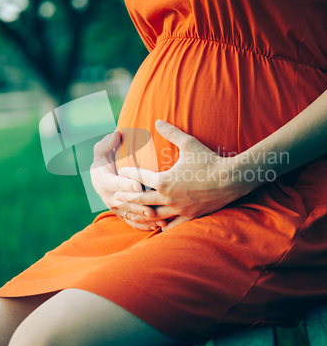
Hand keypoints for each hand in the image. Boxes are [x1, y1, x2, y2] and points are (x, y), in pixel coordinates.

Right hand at [90, 130, 166, 230]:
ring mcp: (117, 209)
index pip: (116, 184)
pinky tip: (159, 225)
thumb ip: (107, 143)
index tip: (138, 185)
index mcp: (104, 183)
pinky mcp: (124, 216)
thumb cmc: (105, 161)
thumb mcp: (102, 151)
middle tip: (153, 206)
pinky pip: (134, 223)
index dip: (126, 185)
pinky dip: (145, 226)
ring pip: (131, 216)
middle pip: (126, 204)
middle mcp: (109, 198)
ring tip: (160, 218)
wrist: (103, 179)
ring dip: (145, 218)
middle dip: (139, 206)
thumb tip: (115, 133)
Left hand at [115, 120, 253, 229]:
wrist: (231, 179)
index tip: (120, 171)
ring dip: (140, 214)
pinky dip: (162, 225)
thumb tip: (158, 120)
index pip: (139, 178)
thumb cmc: (209, 160)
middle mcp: (168, 198)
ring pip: (153, 216)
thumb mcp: (189, 143)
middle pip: (140, 200)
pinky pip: (172, 225)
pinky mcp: (190, 217)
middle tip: (114, 198)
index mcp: (165, 181)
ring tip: (130, 214)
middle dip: (127, 198)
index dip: (128, 174)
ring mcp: (179, 209)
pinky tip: (157, 225)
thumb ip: (171, 132)